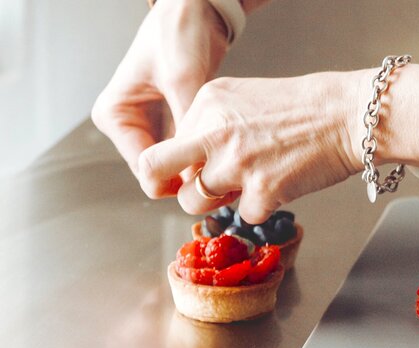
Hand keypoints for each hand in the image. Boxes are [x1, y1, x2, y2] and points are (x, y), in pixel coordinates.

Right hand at [92, 0, 229, 194]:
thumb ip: (186, 127)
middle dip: (188, 178)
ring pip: (173, 166)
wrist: (194, 11)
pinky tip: (224, 157)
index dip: (176, 181)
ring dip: (198, 169)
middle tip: (223, 182)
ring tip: (227, 169)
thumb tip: (195, 171)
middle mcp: (127, 124)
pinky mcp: (170, 123)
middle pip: (158, 172)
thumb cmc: (179, 33)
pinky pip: (186, 153)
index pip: (143, 168)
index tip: (209, 184)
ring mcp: (148, 125)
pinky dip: (203, 157)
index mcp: (115, 115)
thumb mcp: (183, 81)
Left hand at [137, 72, 362, 222]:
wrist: (350, 115)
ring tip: (243, 189)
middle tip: (186, 192)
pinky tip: (280, 187)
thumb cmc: (308, 107)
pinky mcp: (262, 191)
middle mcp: (214, 132)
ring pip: (193, 201)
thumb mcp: (247, 98)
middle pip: (155, 169)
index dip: (186, 160)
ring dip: (215, 203)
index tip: (200, 167)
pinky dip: (260, 208)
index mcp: (208, 103)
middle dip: (166, 186)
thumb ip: (215, 123)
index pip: (171, 142)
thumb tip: (197, 158)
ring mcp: (236, 163)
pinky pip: (243, 215)